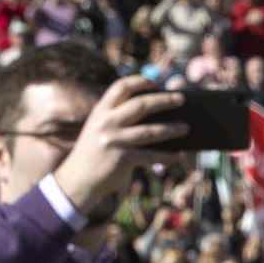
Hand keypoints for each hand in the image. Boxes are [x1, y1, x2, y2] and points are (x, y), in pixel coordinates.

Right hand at [51, 76, 187, 221]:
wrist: (77, 180)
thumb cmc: (94, 153)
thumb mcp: (99, 129)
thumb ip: (117, 118)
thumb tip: (154, 113)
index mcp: (101, 111)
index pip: (121, 87)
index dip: (140, 81)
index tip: (156, 82)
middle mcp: (106, 122)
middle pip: (141, 105)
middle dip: (164, 100)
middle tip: (181, 99)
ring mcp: (114, 140)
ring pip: (150, 131)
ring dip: (171, 129)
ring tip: (186, 127)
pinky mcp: (122, 159)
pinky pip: (151, 156)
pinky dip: (167, 156)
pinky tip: (178, 155)